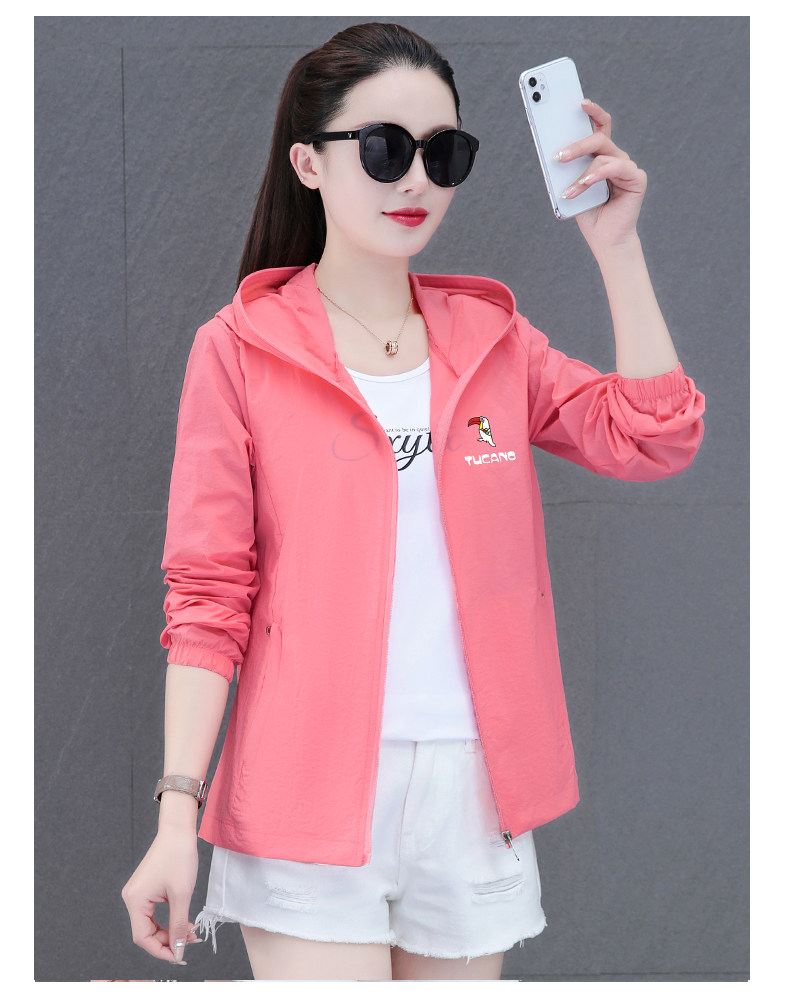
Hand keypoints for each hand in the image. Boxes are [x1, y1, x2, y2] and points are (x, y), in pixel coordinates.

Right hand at [121, 827, 201, 963]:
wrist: (178, 829)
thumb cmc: (179, 855)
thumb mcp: (182, 894)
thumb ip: (179, 924)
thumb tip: (179, 950)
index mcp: (135, 900)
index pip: (142, 937)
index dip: (161, 950)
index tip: (179, 956)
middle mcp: (132, 898)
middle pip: (146, 932)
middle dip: (169, 940)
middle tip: (191, 942)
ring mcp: (138, 893)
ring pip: (151, 924)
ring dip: (170, 931)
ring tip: (191, 933)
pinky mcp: (147, 889)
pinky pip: (154, 913)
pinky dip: (169, 920)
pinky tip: (184, 922)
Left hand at [554, 99, 646, 254]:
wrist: (605, 240)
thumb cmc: (589, 214)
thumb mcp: (571, 187)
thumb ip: (568, 170)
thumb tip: (554, 152)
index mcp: (602, 156)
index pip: (599, 126)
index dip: (592, 112)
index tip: (579, 102)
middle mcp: (616, 158)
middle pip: (599, 137)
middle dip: (576, 144)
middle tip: (558, 156)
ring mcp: (627, 167)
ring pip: (604, 152)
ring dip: (581, 170)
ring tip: (569, 189)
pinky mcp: (636, 178)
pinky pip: (615, 167)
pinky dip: (596, 176)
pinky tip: (583, 186)